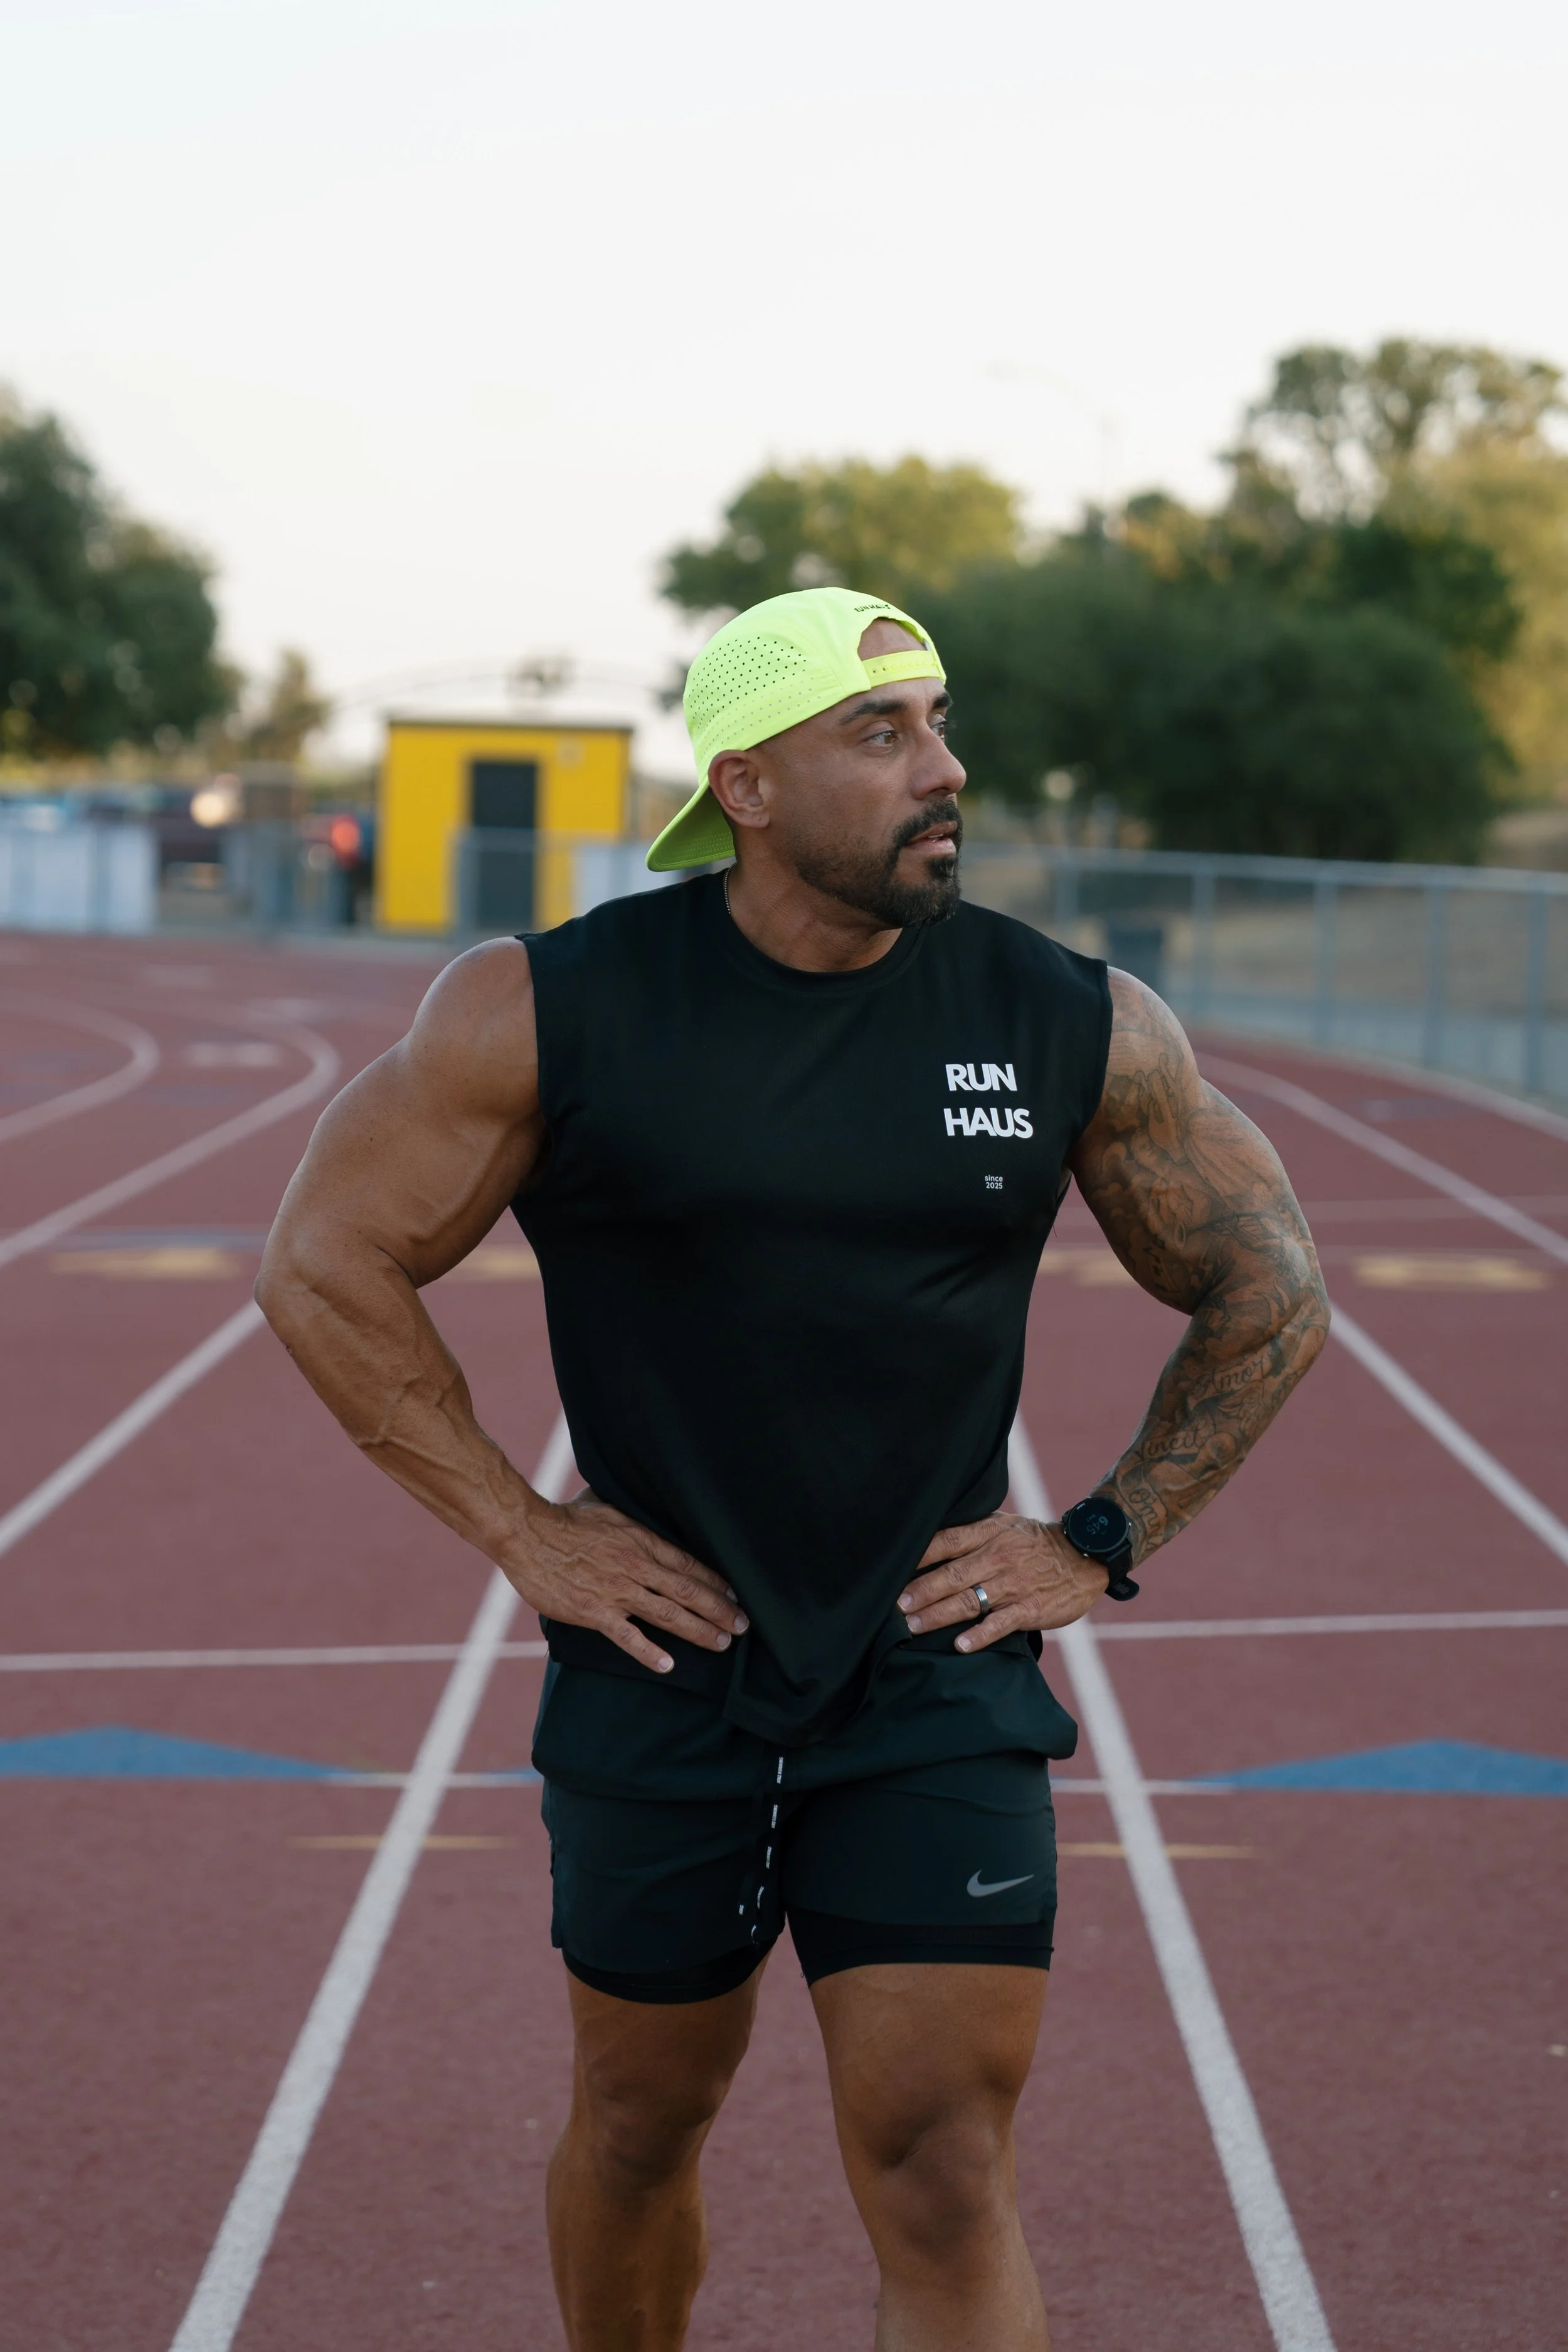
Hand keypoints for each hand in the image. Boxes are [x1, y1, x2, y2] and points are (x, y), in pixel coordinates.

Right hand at [501, 1489, 748, 1674]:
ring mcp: (616, 1591)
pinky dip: (650, 1652)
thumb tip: (645, 1508)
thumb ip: (631, 1518)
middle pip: (687, 1591)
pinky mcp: (594, 1612)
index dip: (715, 1581)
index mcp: (640, 1540)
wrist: (527, 1534)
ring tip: (722, 1643)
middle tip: (743, 1626)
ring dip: (699, 1630)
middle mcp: (635, 1566)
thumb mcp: (607, 1507)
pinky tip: (668, 1665)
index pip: (688, 1564)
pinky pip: (627, 1636)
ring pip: (667, 1614)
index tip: (735, 1594)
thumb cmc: (565, 1519)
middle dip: (719, 1609)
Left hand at [897, 1514, 1107, 1652]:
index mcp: (988, 1533)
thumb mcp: (1005, 1525)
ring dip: (939, 1615)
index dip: (918, 1555)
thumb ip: (972, 1533)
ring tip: (914, 1627)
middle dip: (921, 1591)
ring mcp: (1013, 1584)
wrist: (1086, 1554)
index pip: (946, 1541)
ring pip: (969, 1600)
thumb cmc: (1036, 1542)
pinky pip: (1000, 1623)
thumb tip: (930, 1543)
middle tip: (896, 1607)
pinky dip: (979, 1635)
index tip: (893, 1568)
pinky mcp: (1030, 1608)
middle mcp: (997, 1557)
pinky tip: (960, 1645)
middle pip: (951, 1575)